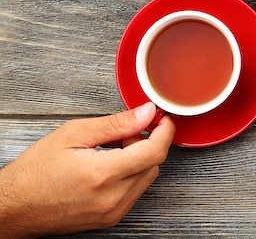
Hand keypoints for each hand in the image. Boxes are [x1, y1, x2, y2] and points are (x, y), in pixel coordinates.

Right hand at [0, 102, 174, 236]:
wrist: (14, 207)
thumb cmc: (35, 172)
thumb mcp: (73, 134)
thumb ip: (116, 124)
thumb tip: (147, 113)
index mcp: (103, 175)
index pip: (154, 152)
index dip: (164, 131)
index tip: (163, 119)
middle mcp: (112, 198)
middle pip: (153, 163)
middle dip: (144, 143)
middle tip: (120, 135)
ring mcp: (112, 212)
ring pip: (146, 177)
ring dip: (138, 159)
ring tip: (109, 151)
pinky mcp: (110, 219)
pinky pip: (135, 191)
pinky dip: (130, 175)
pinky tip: (108, 168)